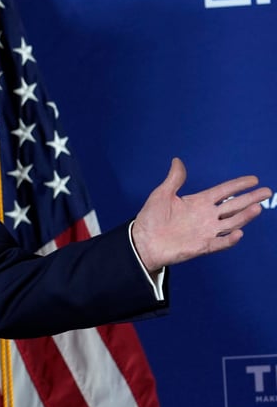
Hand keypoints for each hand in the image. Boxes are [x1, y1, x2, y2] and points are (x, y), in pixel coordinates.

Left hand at [131, 158, 271, 272]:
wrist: (143, 241)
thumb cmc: (151, 218)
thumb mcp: (162, 194)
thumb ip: (174, 179)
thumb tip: (177, 160)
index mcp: (199, 202)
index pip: (224, 191)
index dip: (238, 185)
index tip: (254, 179)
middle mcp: (207, 216)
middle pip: (233, 206)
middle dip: (250, 199)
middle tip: (267, 191)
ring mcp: (206, 231)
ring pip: (231, 223)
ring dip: (244, 216)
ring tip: (257, 208)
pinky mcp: (202, 246)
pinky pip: (220, 242)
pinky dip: (229, 239)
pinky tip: (239, 233)